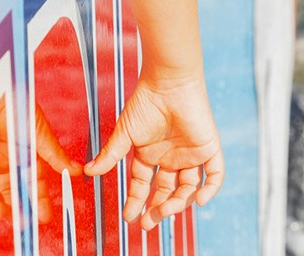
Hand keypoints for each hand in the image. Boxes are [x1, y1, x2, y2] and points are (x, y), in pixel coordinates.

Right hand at [83, 72, 224, 229]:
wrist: (168, 82)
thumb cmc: (146, 102)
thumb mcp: (125, 134)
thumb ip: (110, 155)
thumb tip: (88, 172)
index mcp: (151, 154)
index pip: (143, 185)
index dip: (136, 201)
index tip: (129, 217)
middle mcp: (171, 157)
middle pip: (166, 191)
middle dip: (157, 209)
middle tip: (148, 222)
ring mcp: (191, 154)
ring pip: (188, 188)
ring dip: (178, 203)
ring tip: (165, 211)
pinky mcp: (209, 147)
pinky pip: (215, 174)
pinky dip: (210, 189)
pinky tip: (199, 200)